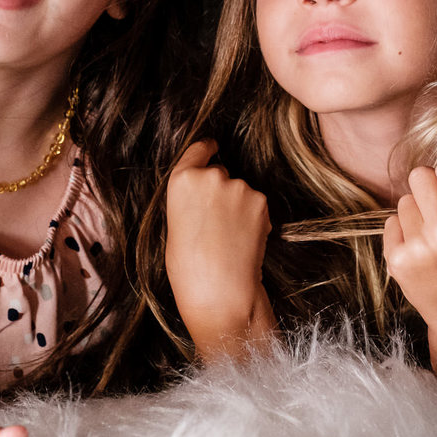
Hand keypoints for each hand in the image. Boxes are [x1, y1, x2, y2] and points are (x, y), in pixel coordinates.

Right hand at [164, 140, 275, 359]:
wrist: (219, 289)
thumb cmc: (188, 266)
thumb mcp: (175, 223)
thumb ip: (191, 199)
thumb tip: (207, 194)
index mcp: (182, 180)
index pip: (198, 149)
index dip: (207, 148)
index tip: (213, 146)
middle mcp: (211, 176)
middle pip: (221, 173)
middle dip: (221, 191)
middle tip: (216, 224)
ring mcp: (239, 187)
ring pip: (241, 191)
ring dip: (238, 207)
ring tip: (229, 238)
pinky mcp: (260, 202)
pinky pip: (256, 205)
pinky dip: (253, 218)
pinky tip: (243, 240)